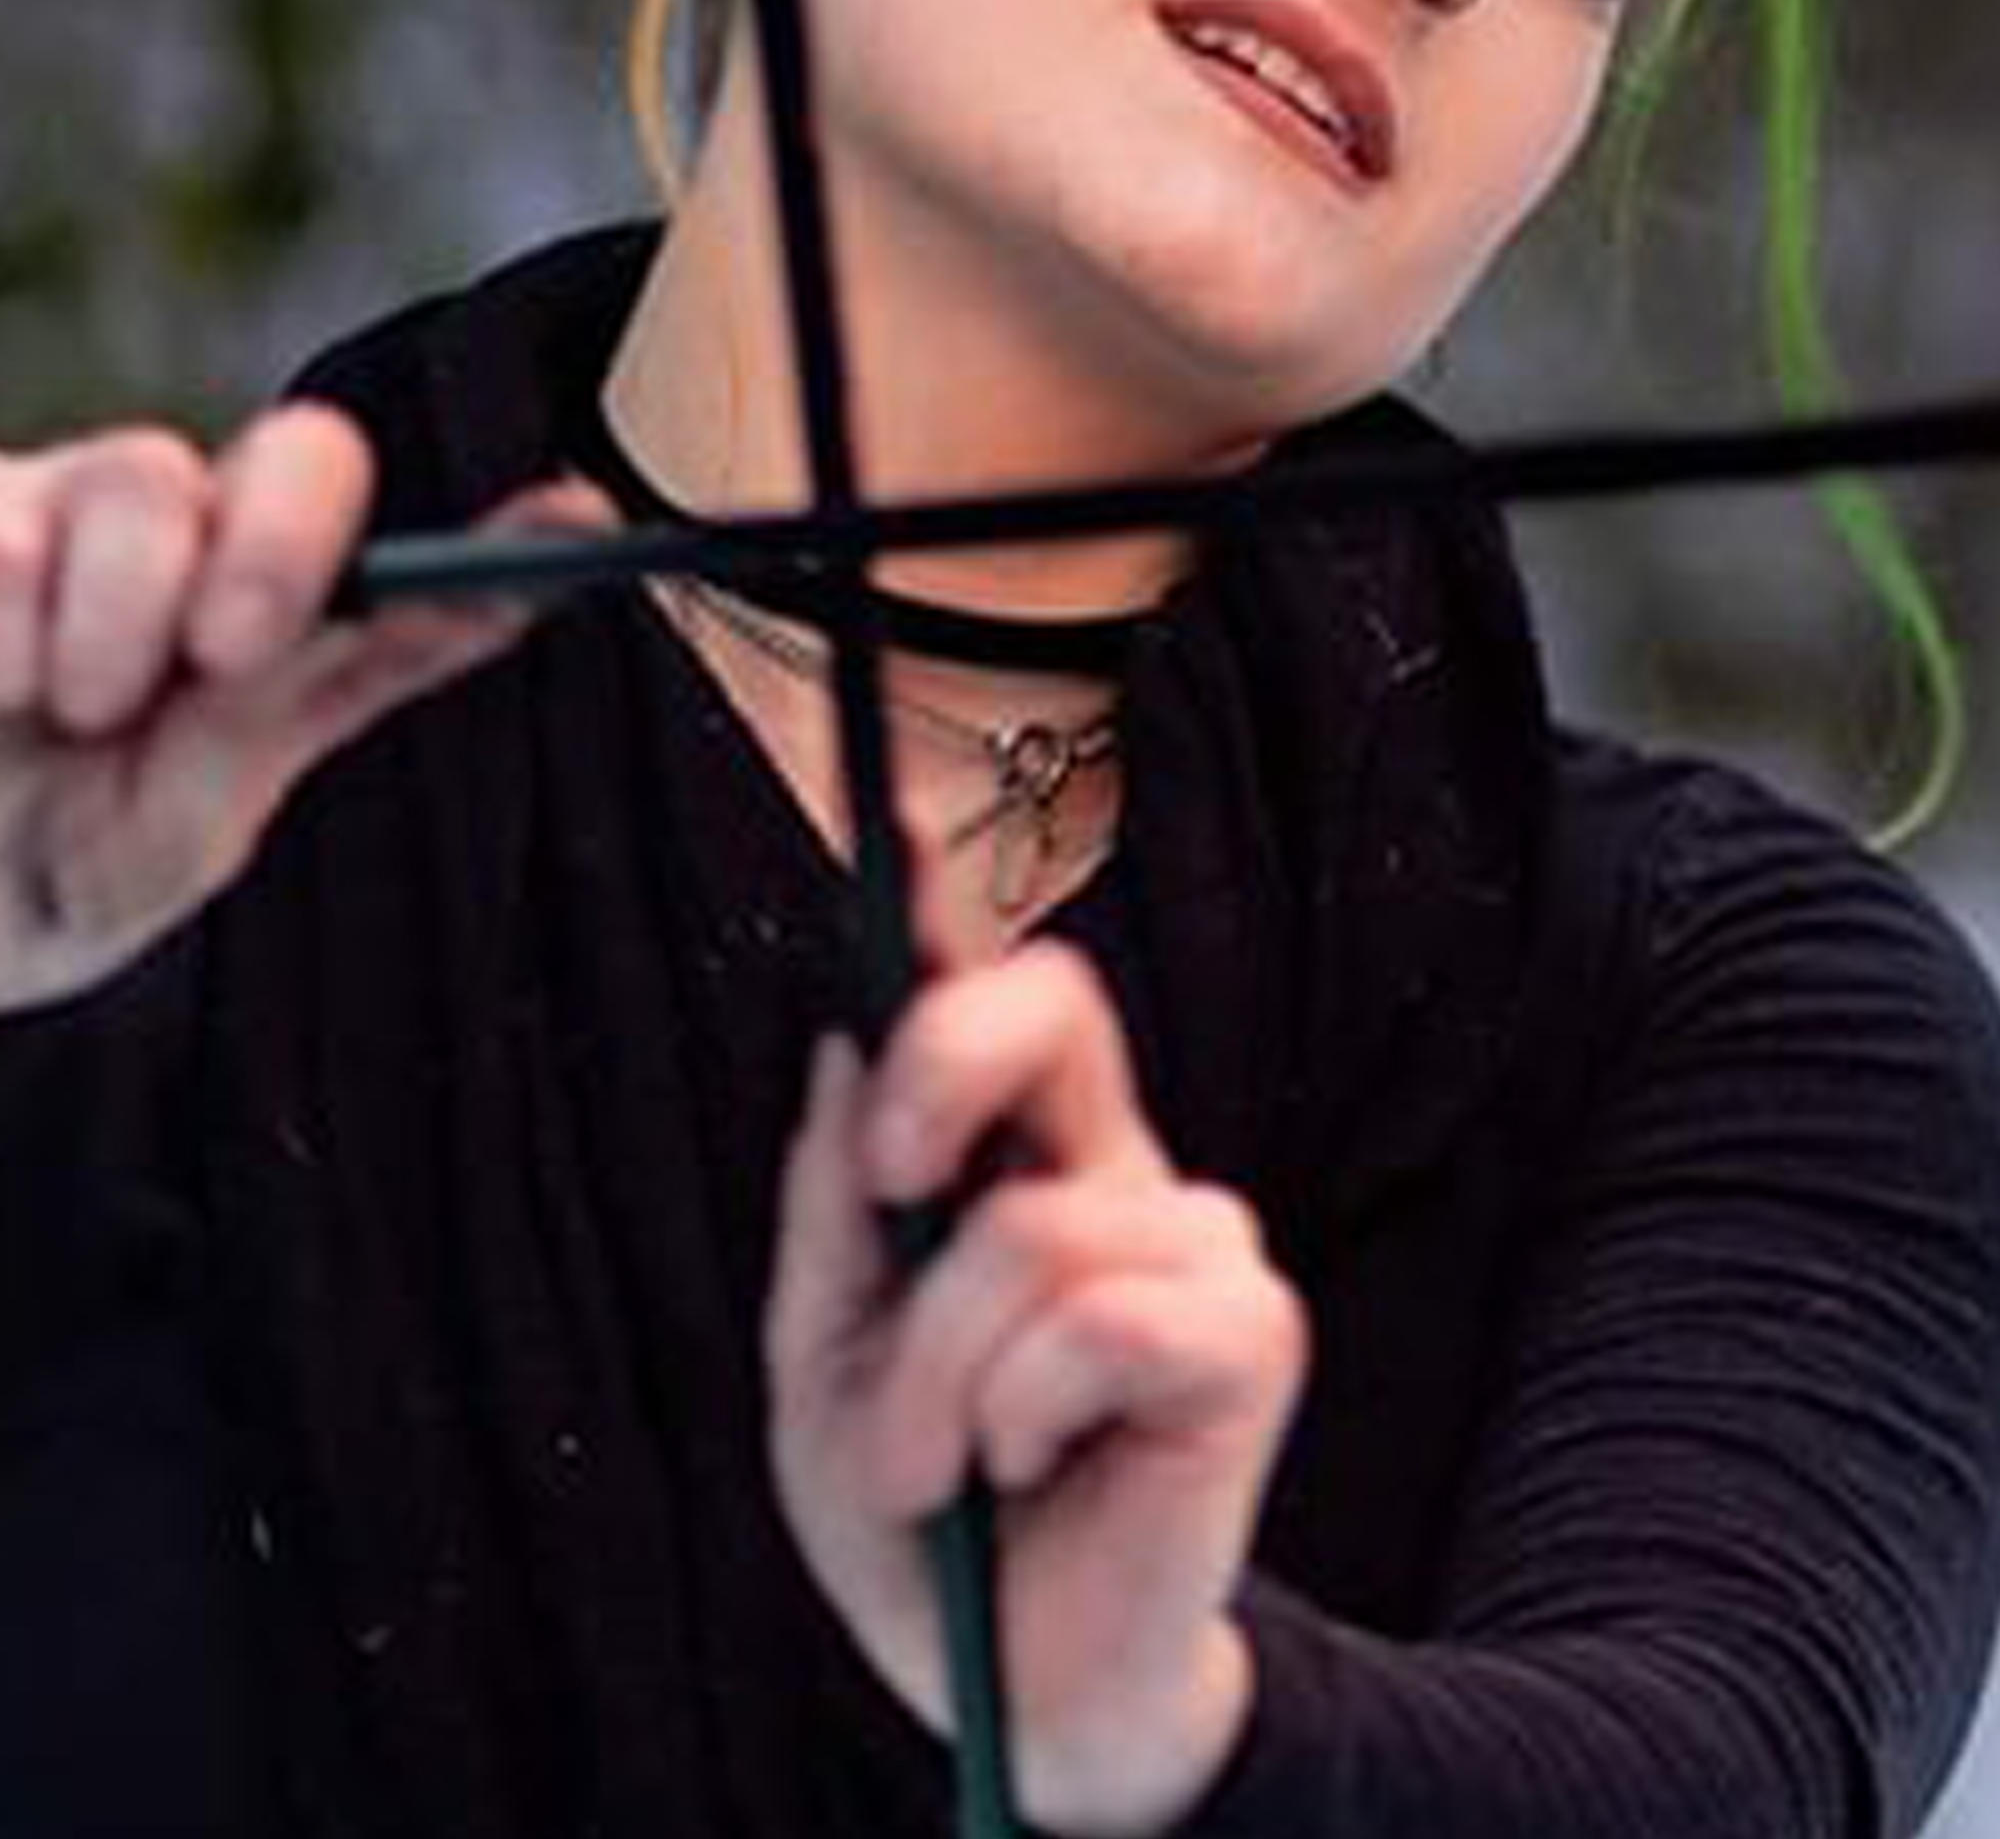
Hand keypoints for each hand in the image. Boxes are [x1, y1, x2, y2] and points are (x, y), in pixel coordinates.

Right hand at [0, 406, 610, 1011]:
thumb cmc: (24, 872)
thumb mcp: (157, 842)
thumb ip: (272, 725)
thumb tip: (461, 606)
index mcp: (264, 634)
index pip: (407, 573)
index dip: (503, 545)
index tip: (583, 523)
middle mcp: (185, 546)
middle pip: (307, 458)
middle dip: (289, 545)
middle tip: (227, 651)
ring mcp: (65, 509)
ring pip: (150, 479)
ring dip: (112, 623)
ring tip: (57, 714)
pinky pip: (7, 532)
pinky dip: (2, 624)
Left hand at [766, 945, 1306, 1836]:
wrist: (1017, 1693)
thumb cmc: (928, 1523)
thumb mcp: (824, 1366)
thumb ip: (835, 1209)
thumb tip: (837, 1046)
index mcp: (1008, 1159)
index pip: (990, 998)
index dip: (944, 900)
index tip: (889, 814)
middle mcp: (1110, 1170)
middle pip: (1057, 1005)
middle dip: (947, 1062)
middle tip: (892, 1179)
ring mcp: (1191, 1242)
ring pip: (1032, 1229)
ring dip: (940, 1374)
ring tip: (939, 1468)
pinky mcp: (1246, 1332)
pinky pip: (1103, 1318)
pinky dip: (1026, 1407)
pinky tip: (1029, 1466)